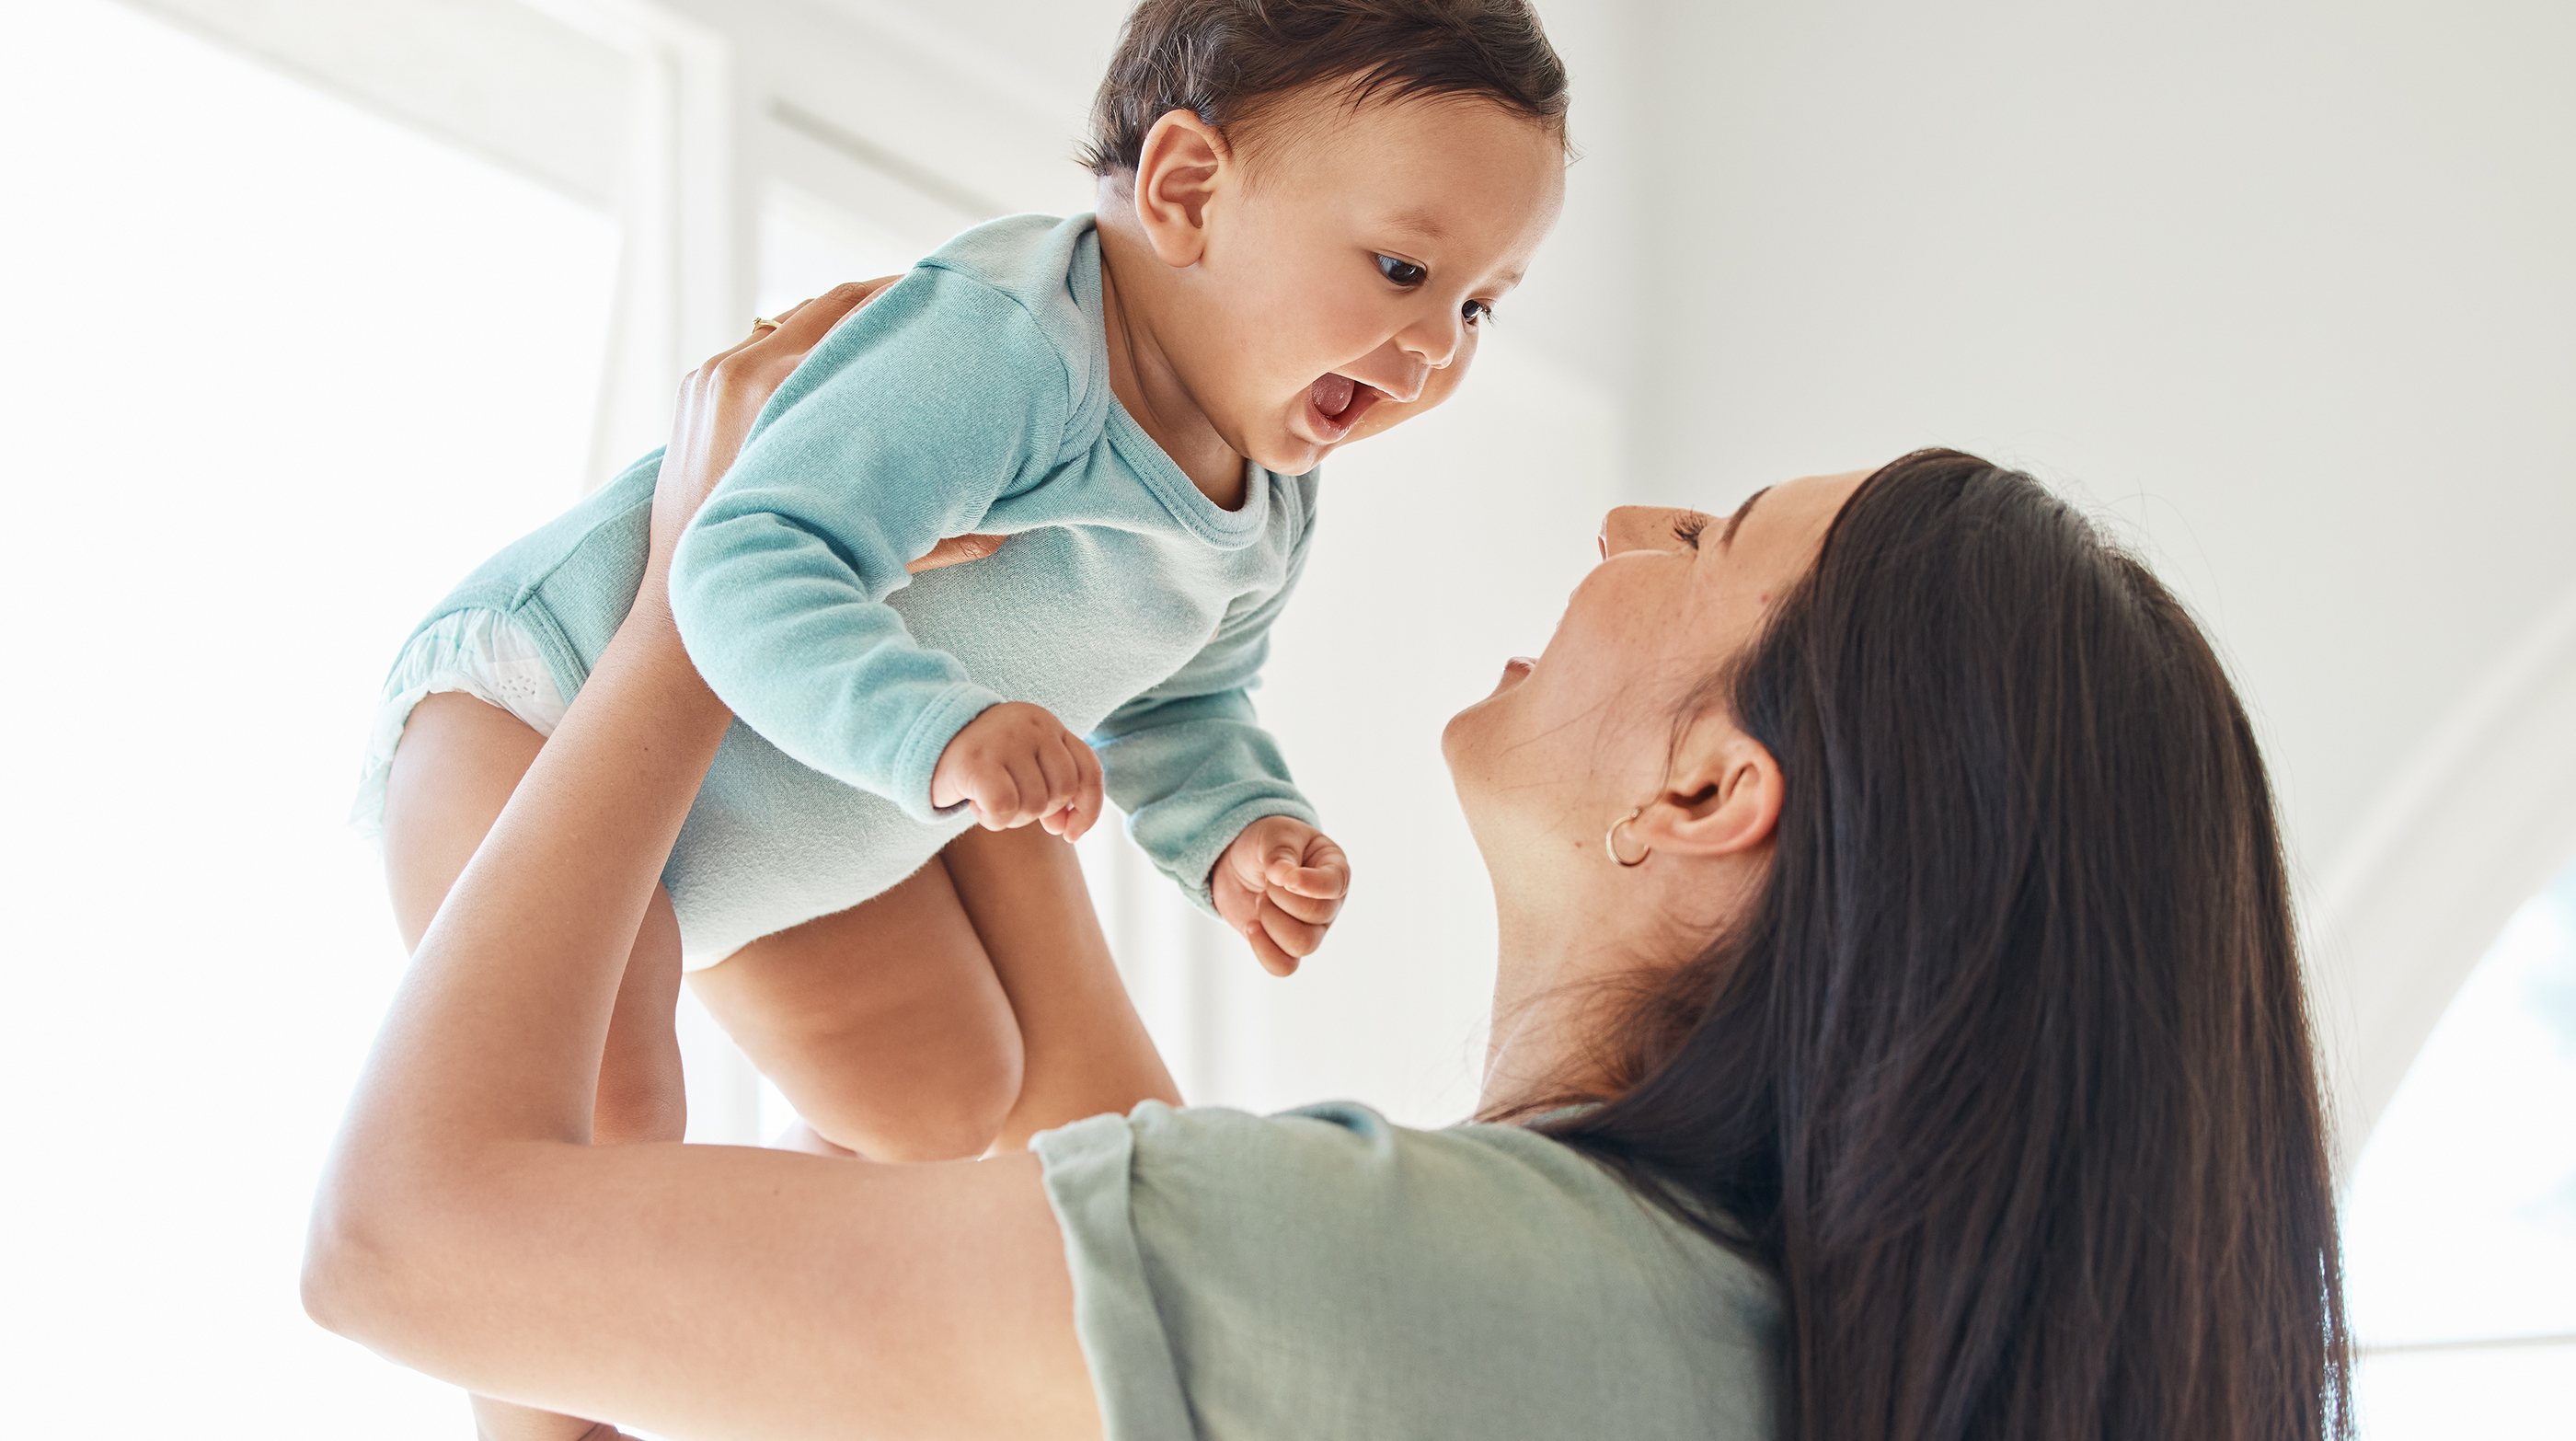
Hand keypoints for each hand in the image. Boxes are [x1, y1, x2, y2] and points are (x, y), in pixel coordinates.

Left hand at [642, 278, 1004, 592]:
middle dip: (883, 300)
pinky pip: (757, 344)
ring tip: (887, 328)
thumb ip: (949, 535)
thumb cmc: (787, 578)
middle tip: (932, 304)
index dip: (912, 300)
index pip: (864, 312)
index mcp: (788, 396)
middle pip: (831, 303)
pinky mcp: (697, 385)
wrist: (691, 596)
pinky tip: (832, 361)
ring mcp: (714, 375)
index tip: (950, 301)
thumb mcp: (877, 555)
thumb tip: (1012, 527)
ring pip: (792, 318)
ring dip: (840, 320)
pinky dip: (796, 345)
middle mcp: (746, 372)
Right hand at [928, 701, 1103, 838]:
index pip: (1089, 770)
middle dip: (1038, 811)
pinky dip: (993, 820)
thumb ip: (1052, 785)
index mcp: (1048, 723)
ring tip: (989, 799)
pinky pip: (1005, 809)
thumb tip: (1067, 828)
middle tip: (1009, 802)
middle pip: (1061, 792)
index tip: (1068, 833)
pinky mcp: (978, 762)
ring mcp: (1006, 740)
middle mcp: (1033, 725)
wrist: (922, 739)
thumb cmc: (982, 761)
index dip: (1087, 808)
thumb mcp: (1024, 762)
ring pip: (1034, 805)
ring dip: (1012, 817)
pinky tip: (976, 806)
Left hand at [1212, 816, 1348, 975]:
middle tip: (1266, 882)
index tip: (1286, 878)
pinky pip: (1284, 967)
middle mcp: (1329, 904)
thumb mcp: (1272, 835)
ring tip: (1259, 900)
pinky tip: (1251, 925)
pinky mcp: (1285, 947)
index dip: (1311, 885)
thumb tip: (1284, 877)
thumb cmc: (1266, 844)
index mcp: (1334, 870)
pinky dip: (1264, 950)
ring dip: (1271, 921)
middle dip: (1281, 897)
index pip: (1336, 886)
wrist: (1238, 862)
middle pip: (1317, 916)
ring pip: (1302, 945)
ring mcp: (1310, 929)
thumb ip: (1280, 853)